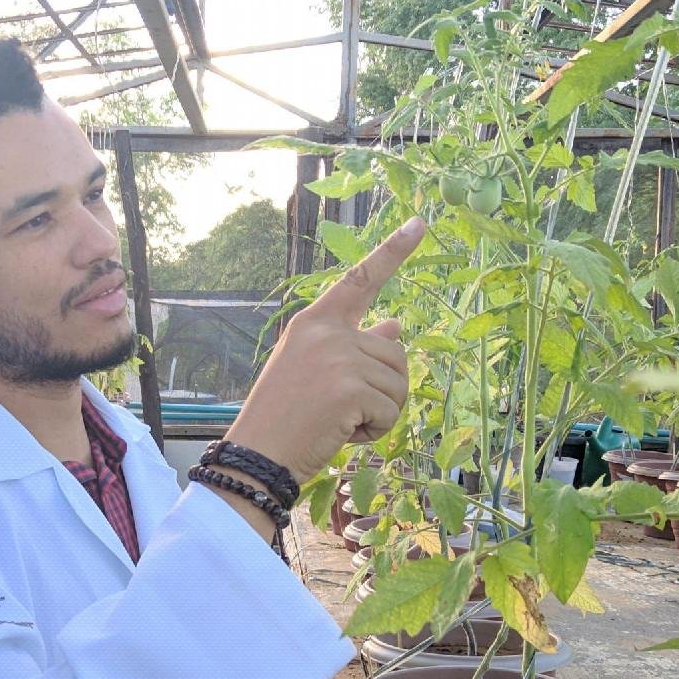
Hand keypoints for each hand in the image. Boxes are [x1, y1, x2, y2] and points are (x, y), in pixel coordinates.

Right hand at [225, 216, 424, 484]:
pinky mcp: (351, 388)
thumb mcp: (315, 371)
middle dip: (385, 387)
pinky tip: (345, 434)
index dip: (393, 252)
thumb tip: (395, 326)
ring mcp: (339, 357)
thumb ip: (354, 346)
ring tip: (342, 423)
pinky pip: (392, 410)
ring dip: (382, 411)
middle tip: (347, 411)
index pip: (360, 279)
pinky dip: (377, 431)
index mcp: (314, 322)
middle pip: (395, 351)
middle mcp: (327, 331)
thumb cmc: (284, 416)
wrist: (258, 455)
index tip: (421, 223)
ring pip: (399, 382)